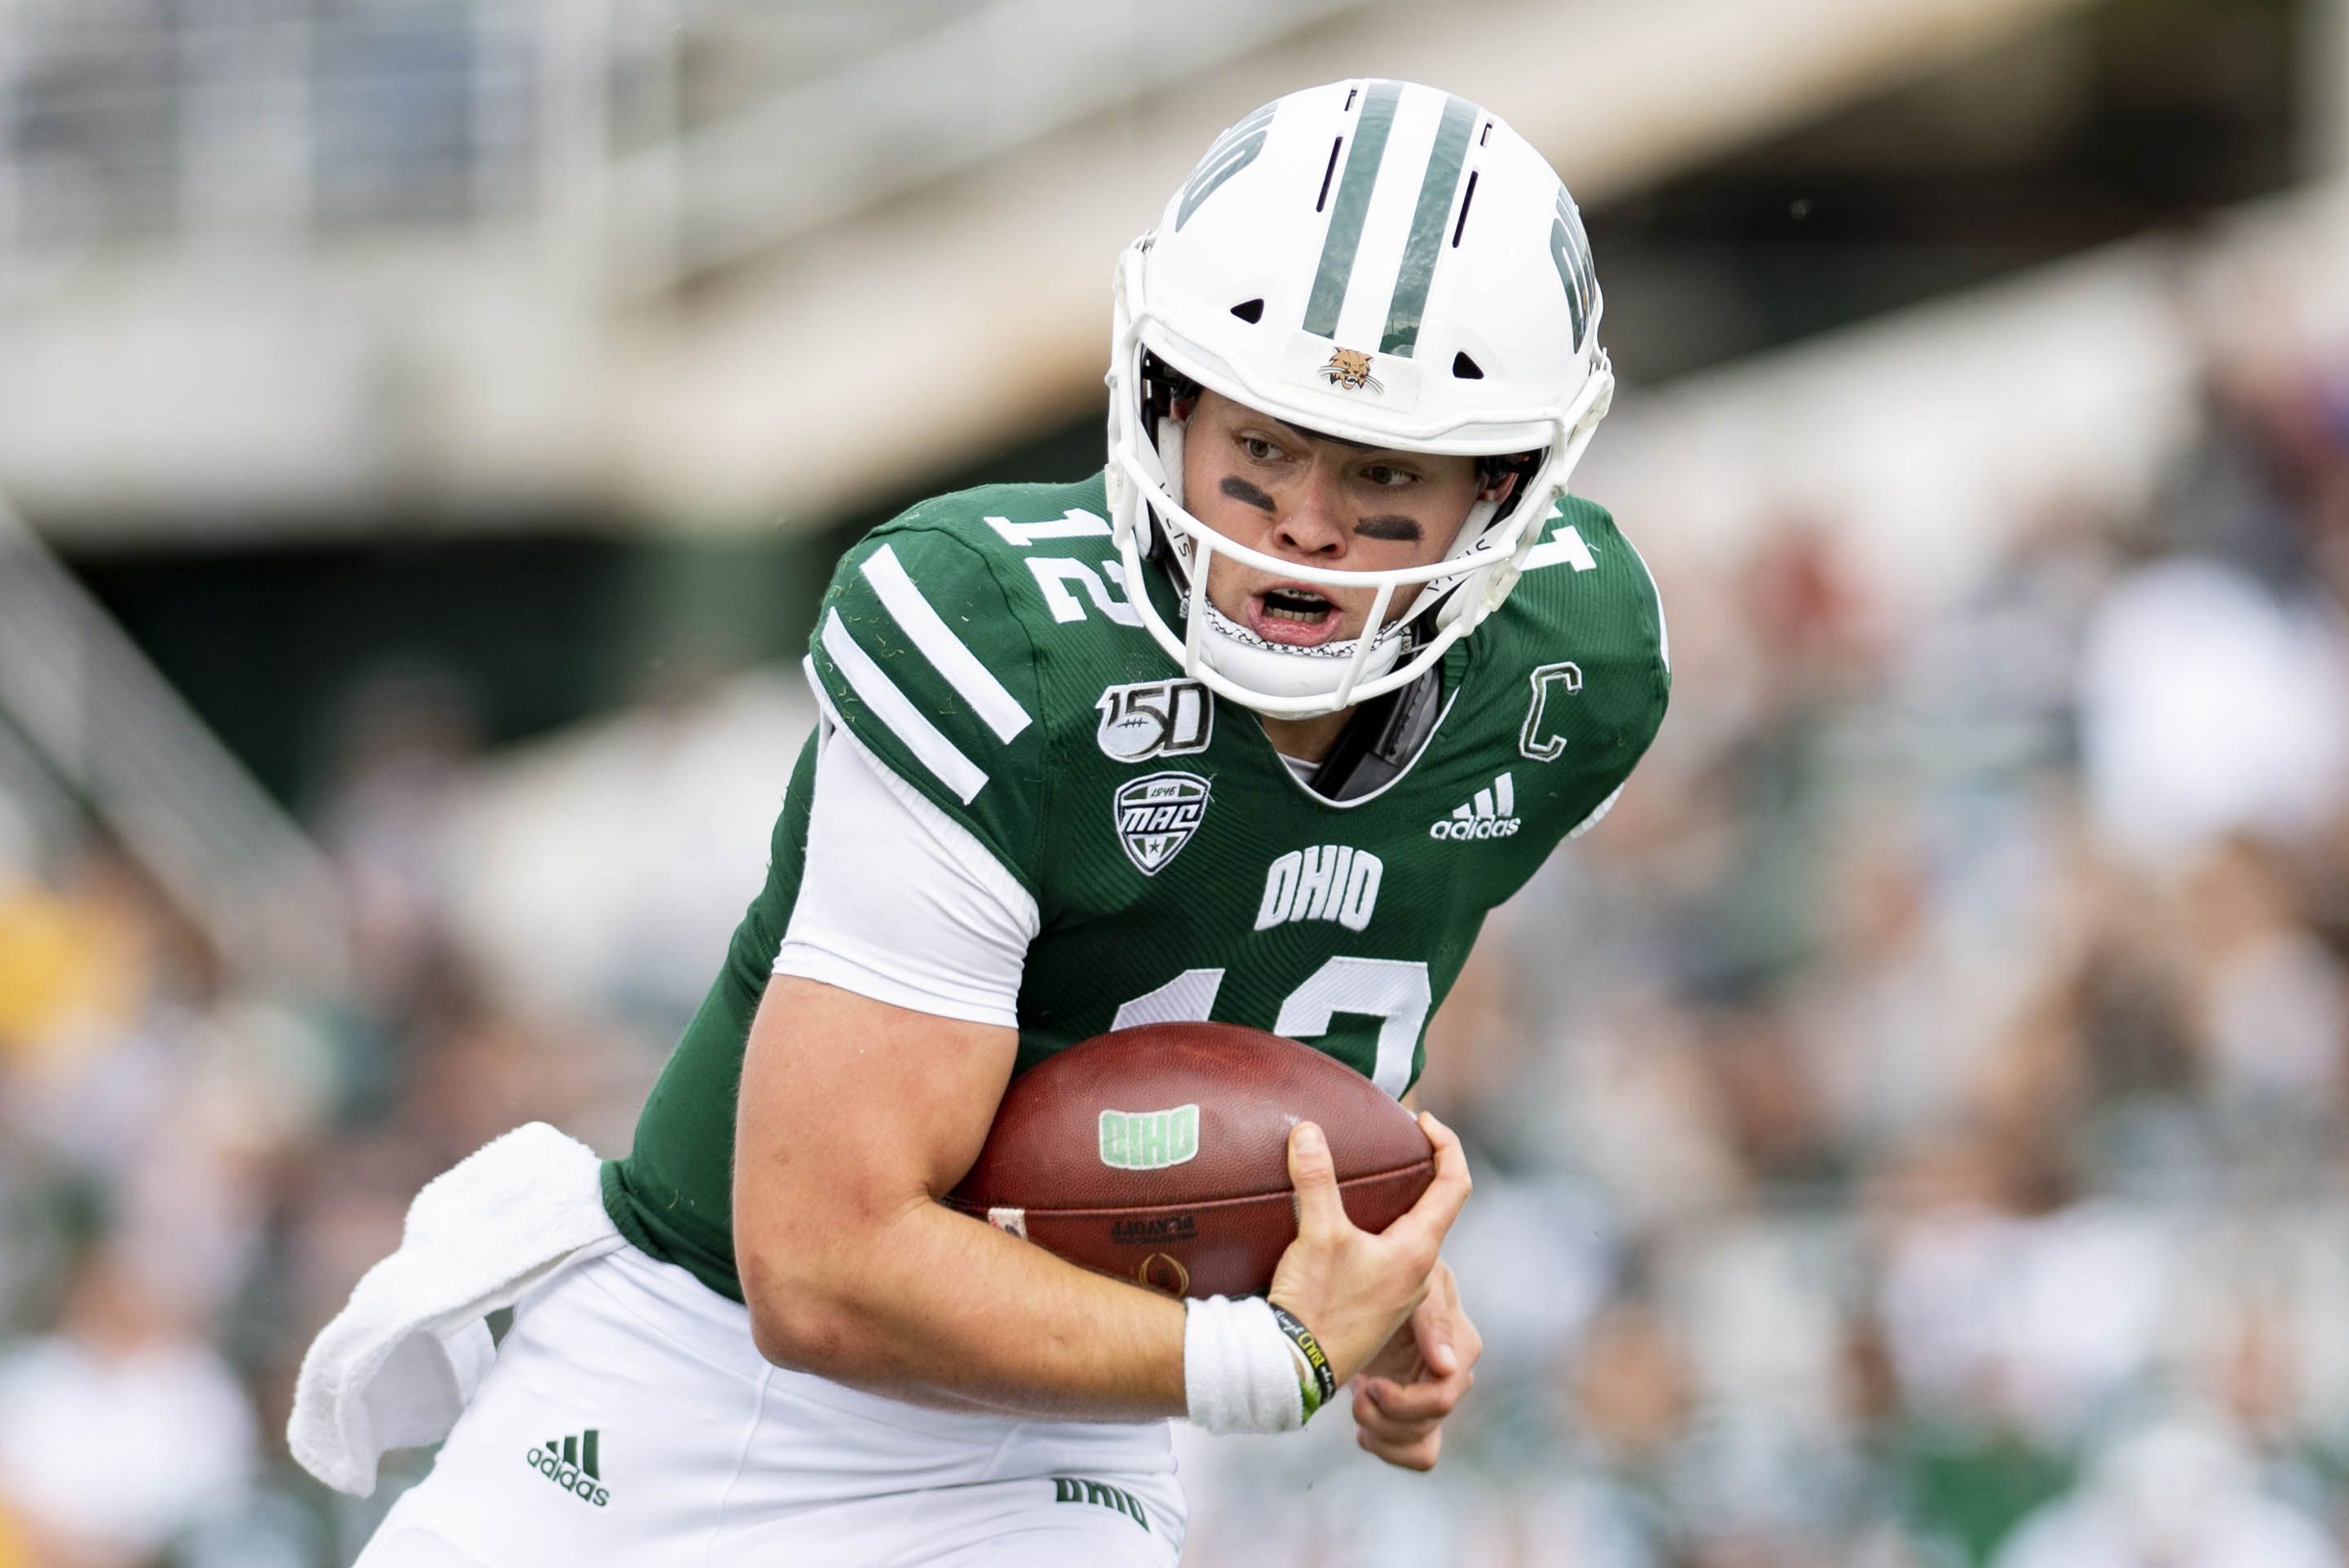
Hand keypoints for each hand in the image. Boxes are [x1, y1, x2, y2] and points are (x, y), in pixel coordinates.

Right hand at [1266, 1113, 1471, 1393]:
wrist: (1294, 1369)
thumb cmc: (1316, 1304)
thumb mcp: (1318, 1234)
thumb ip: (1316, 1179)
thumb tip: (1309, 1131)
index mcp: (1418, 1250)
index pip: (1455, 1184)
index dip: (1447, 1144)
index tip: (1421, 1119)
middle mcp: (1418, 1273)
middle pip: (1436, 1208)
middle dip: (1420, 1170)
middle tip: (1394, 1142)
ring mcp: (1398, 1295)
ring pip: (1411, 1235)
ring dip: (1398, 1204)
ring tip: (1367, 1181)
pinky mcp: (1376, 1309)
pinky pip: (1389, 1257)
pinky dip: (1379, 1231)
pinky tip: (1346, 1230)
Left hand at [1351, 1259, 1479, 1469]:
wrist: (1364, 1279)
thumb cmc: (1391, 1267)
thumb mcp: (1414, 1280)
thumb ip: (1431, 1317)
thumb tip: (1447, 1369)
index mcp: (1461, 1346)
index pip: (1441, 1398)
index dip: (1402, 1402)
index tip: (1368, 1383)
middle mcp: (1453, 1377)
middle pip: (1427, 1424)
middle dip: (1385, 1416)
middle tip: (1356, 1394)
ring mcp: (1433, 1398)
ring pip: (1421, 1446)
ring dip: (1383, 1434)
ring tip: (1357, 1405)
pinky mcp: (1414, 1414)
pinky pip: (1418, 1454)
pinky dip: (1389, 1448)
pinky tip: (1365, 1427)